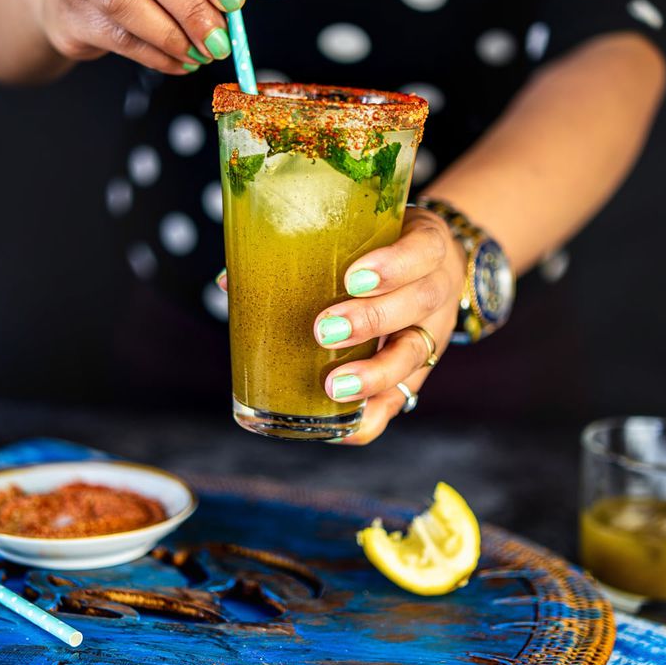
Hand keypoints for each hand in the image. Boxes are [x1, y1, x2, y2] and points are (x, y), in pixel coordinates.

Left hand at [314, 208, 465, 444]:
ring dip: (373, 373)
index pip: (424, 250)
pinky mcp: (419, 371)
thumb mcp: (363, 233)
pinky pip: (401, 399)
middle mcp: (437, 289)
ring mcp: (433, 332)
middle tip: (324, 330)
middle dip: (372, 319)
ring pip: (415, 354)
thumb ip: (307, 250)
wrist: (432, 268)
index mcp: (428, 245)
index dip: (393, 266)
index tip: (352, 277)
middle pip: (419, 303)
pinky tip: (344, 431)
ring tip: (334, 385)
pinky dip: (373, 418)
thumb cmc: (381, 247)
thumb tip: (228, 281)